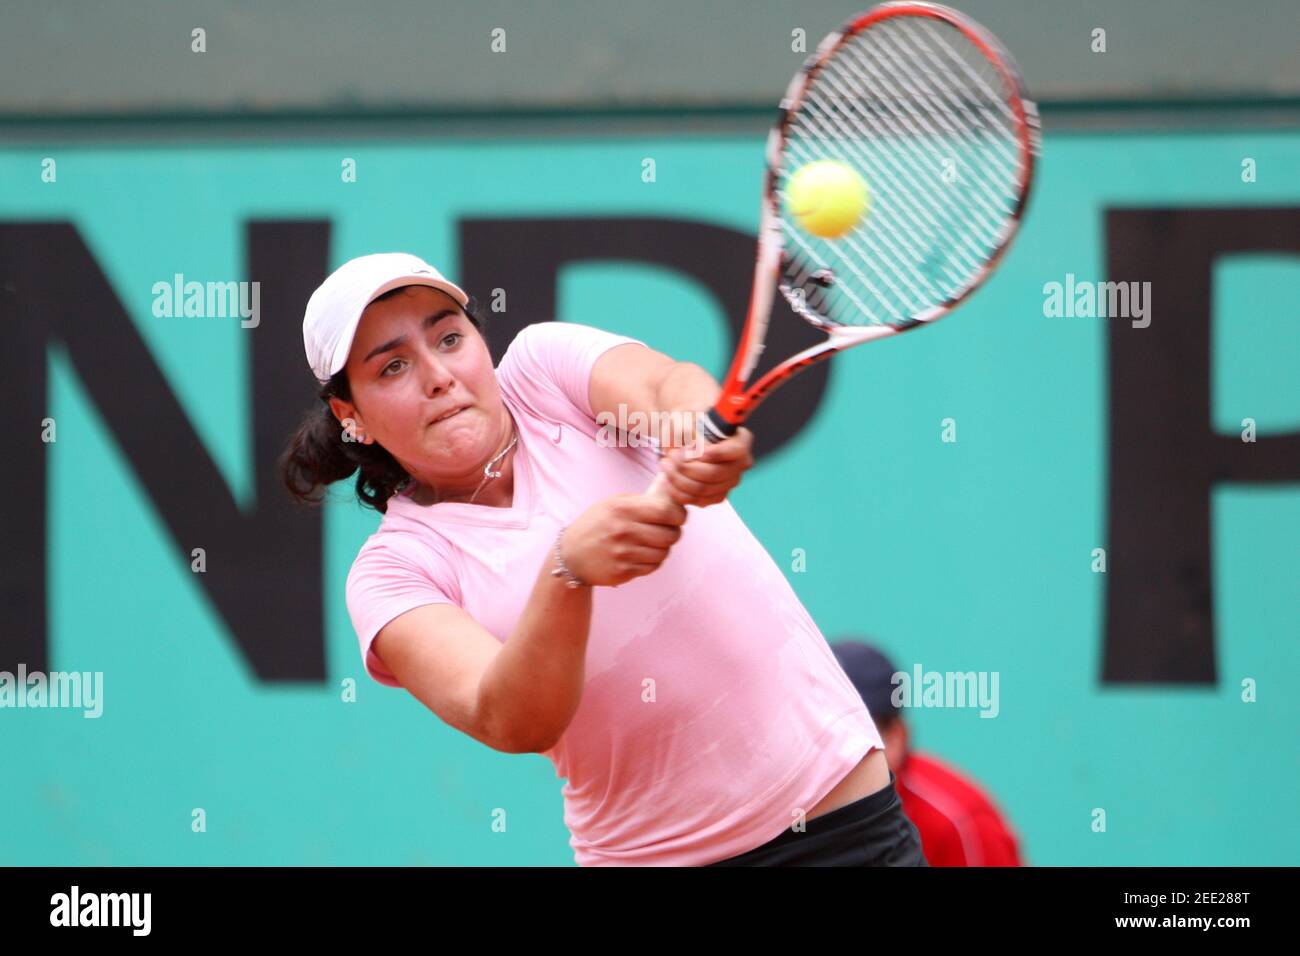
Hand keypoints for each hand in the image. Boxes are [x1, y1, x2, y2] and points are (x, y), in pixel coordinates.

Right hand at [559, 494, 687, 586]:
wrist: (571, 555)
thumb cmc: (596, 524)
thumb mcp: (614, 504)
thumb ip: (642, 500)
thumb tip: (673, 493)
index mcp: (622, 509)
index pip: (667, 511)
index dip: (679, 515)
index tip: (678, 516)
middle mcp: (623, 530)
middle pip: (670, 535)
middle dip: (674, 533)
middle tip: (668, 531)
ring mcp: (623, 553)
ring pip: (664, 553)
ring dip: (663, 548)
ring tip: (652, 543)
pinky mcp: (623, 571)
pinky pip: (653, 566)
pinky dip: (653, 561)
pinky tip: (642, 555)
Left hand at [655, 427, 753, 507]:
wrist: (682, 435)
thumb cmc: (687, 420)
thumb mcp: (685, 416)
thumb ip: (687, 427)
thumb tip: (691, 445)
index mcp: (740, 440)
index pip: (736, 450)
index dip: (716, 453)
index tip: (694, 450)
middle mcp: (740, 463)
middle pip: (714, 474)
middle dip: (687, 466)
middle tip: (670, 455)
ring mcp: (729, 482)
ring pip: (702, 489)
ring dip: (678, 478)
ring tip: (666, 463)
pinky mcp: (716, 495)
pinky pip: (697, 500)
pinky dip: (678, 491)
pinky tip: (667, 478)